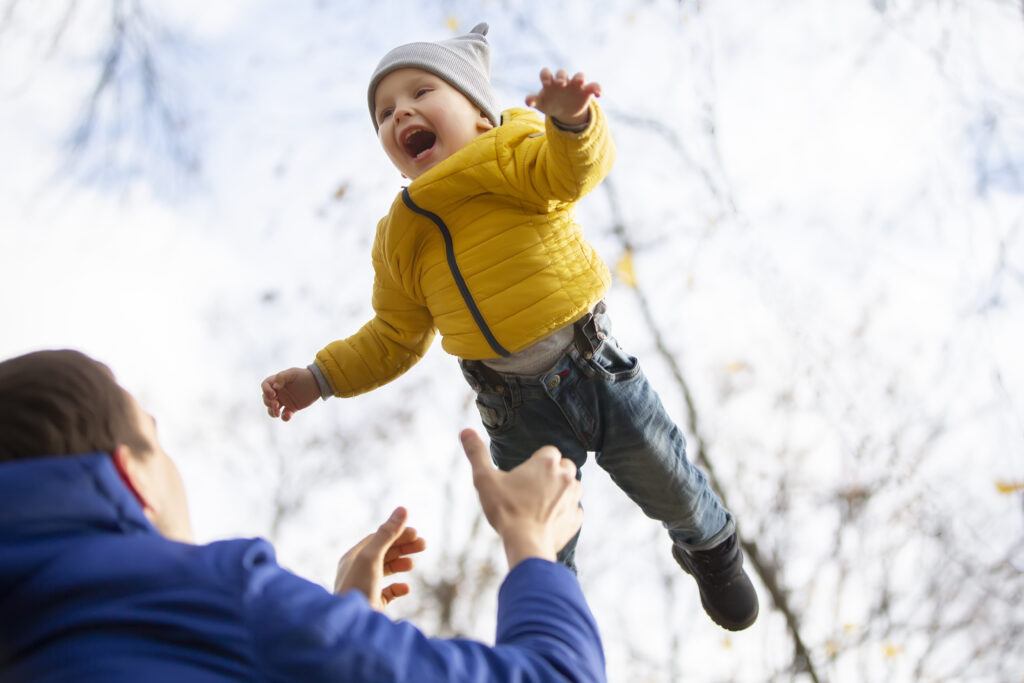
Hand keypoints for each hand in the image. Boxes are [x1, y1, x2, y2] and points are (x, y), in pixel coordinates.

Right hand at [261, 367, 319, 420]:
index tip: (273, 394)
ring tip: (278, 413)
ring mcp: (284, 401)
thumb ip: (282, 377)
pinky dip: (284, 417)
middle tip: (277, 404)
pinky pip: (284, 415)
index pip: (265, 386)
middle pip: (266, 399)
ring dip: (272, 412)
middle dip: (268, 403)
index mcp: (276, 382)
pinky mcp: (291, 408)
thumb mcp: (293, 373)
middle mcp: (278, 392)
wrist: (317, 383)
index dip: (266, 391)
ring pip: (272, 409)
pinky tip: (288, 415)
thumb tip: (275, 386)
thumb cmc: (304, 376)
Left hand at [334, 506, 426, 610]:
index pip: (377, 538)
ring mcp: (365, 588)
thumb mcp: (372, 556)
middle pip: (384, 552)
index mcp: (353, 558)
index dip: (397, 533)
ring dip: (401, 563)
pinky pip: (387, 593)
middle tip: (424, 544)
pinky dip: (398, 588)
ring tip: (413, 563)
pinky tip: (405, 588)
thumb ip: (387, 533)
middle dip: (403, 547)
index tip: (416, 533)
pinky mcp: (373, 605)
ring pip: (386, 570)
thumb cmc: (358, 588)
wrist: (351, 628)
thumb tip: (403, 509)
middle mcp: (357, 572)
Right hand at [460, 429, 582, 567]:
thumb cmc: (505, 509)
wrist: (526, 544)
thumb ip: (476, 453)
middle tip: (530, 488)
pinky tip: (548, 519)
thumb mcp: (484, 479)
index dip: (536, 461)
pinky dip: (564, 512)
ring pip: (572, 486)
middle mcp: (566, 476)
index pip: (548, 451)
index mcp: (547, 462)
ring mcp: (574, 498)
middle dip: (551, 473)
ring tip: (539, 503)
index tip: (523, 474)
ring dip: (560, 490)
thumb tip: (465, 431)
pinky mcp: (576, 519)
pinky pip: (574, 509)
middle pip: (563, 466)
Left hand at [525, 68, 601, 126]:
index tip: (545, 82)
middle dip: (561, 76)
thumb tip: (527, 101)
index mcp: (550, 82)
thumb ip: (533, 100)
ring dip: (580, 77)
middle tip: (561, 82)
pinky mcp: (586, 91)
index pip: (546, 73)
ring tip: (580, 82)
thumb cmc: (550, 104)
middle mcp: (563, 80)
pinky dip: (597, 88)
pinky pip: (594, 86)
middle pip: (562, 73)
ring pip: (579, 76)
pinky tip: (598, 94)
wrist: (565, 111)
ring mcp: (575, 85)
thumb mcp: (541, 104)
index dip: (545, 75)